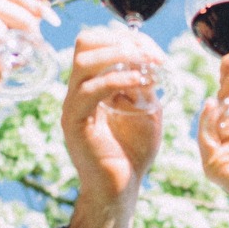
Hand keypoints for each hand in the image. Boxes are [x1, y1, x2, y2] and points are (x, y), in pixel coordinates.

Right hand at [61, 27, 165, 206]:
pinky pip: (89, 90)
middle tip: (151, 56)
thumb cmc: (133, 152)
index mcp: (91, 84)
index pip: (98, 42)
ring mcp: (72, 105)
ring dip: (120, 56)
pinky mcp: (74, 123)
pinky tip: (140, 84)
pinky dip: (117, 80)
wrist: (121, 189)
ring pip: (83, 61)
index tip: (155, 52)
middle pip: (85, 42)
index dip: (127, 38)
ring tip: (147, 66)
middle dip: (122, 41)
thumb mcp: (146, 109)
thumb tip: (148, 60)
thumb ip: (145, 84)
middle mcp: (77, 90)